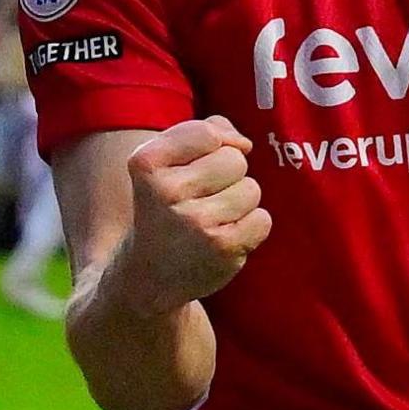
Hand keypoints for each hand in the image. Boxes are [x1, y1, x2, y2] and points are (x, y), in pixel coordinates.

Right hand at [121, 117, 271, 305]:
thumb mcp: (165, 161)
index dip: (213, 146)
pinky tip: (223, 239)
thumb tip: (244, 144)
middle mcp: (167, 191)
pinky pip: (262, 219)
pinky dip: (249, 228)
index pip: (207, 132)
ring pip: (251, 189)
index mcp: (146, 162)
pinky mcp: (222, 248)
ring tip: (210, 221)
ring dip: (238, 203)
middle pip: (235, 160)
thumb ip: (205, 132)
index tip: (194, 168)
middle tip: (200, 200)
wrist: (147, 277)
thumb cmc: (166, 206)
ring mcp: (195, 222)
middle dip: (226, 176)